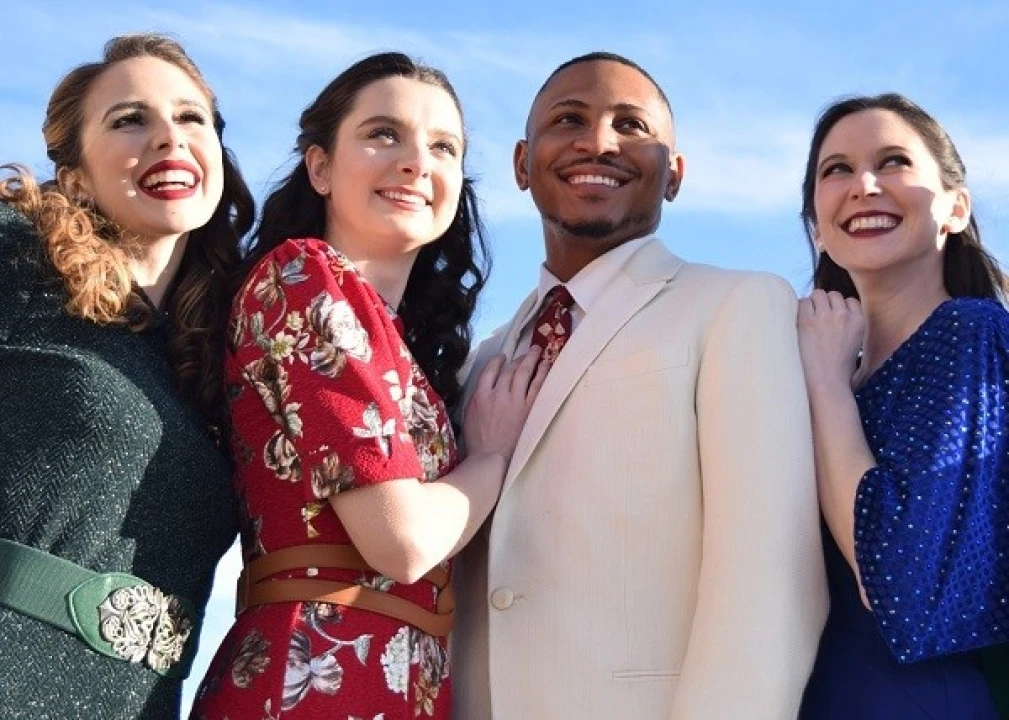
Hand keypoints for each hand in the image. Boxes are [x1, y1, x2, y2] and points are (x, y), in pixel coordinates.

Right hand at [463, 346, 547, 460]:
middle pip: (509, 370)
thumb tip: (484, 387)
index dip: (498, 361)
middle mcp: (498, 394)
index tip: (503, 357)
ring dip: (531, 359)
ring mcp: (514, 401)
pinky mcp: (528, 409)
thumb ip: (476, 398)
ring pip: (523, 373)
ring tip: (537, 351)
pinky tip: (546, 365)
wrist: (491, 457)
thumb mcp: (469, 415)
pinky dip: (541, 373)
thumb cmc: (478, 440)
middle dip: (518, 358)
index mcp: (481, 395)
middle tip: (526, 353)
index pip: (490, 370)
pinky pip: (537, 386)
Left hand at [797, 290, 864, 393]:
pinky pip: (802, 302)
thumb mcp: (853, 345)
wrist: (826, 383)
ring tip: (807, 320)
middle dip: (824, 304)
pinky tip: (798, 323)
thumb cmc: (838, 371)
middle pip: (832, 294)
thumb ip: (847, 328)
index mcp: (859, 321)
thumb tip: (834, 318)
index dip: (838, 308)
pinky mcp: (806, 321)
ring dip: (811, 303)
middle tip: (816, 320)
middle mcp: (844, 315)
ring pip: (818, 294)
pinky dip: (799, 309)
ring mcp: (825, 316)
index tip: (831, 319)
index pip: (849, 300)